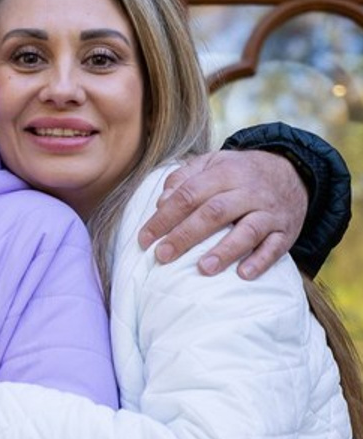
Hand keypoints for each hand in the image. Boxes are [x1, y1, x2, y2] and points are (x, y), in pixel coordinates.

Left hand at [136, 149, 306, 279]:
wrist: (294, 171)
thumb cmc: (239, 173)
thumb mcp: (212, 163)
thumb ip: (184, 178)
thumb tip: (161, 202)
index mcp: (225, 173)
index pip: (189, 195)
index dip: (164, 217)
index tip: (144, 239)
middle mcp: (248, 192)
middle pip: (214, 213)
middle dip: (185, 235)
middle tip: (163, 256)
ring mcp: (269, 212)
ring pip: (248, 230)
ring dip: (225, 251)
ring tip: (203, 269)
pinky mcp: (286, 231)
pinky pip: (276, 247)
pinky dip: (260, 261)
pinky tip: (243, 275)